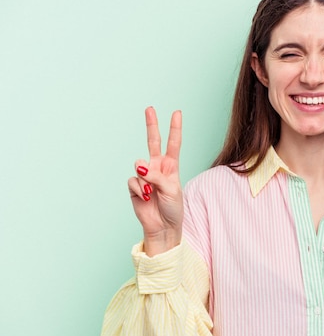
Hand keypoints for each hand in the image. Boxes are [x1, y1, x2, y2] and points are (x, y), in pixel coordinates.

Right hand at [127, 107, 182, 256]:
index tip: (177, 112)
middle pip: (153, 142)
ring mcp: (145, 176)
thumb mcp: (171, 190)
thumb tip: (141, 168)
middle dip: (151, 125)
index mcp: (171, 166)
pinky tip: (145, 198)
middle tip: (149, 109)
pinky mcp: (134, 186)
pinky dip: (140, 190)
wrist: (163, 227)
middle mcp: (158, 167)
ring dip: (146, 179)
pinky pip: (133, 181)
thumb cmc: (172, 209)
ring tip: (153, 193)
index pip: (173, 143)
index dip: (175, 128)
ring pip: (139, 165)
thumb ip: (157, 176)